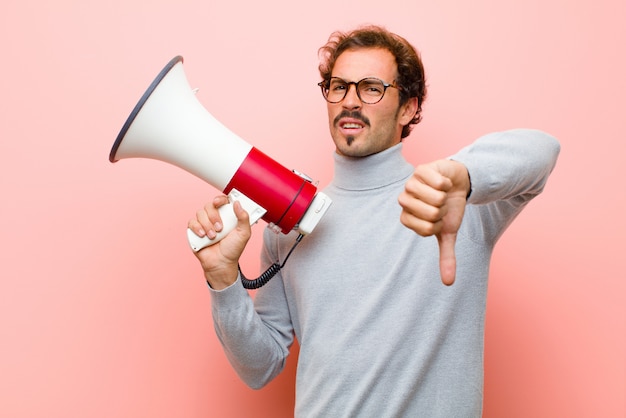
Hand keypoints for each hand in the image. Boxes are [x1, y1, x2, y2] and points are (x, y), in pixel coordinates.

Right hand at [188, 195, 251, 288]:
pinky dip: (197, 228)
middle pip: (209, 206)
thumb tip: (237, 203)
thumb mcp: (244, 233)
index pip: (221, 201)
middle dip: (214, 216)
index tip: (219, 203)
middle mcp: (214, 218)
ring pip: (200, 213)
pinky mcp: (195, 231)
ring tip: (213, 237)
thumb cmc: (233, 249)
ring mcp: (204, 224)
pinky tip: (203, 236)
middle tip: (220, 228)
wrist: (221, 263)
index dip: (219, 199)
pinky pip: (191, 222)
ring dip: (206, 225)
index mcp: (227, 216)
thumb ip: (243, 217)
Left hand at [398, 159, 469, 285]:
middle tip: (441, 204)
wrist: (457, 183)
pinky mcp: (421, 169)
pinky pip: (439, 182)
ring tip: (442, 193)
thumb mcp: (448, 233)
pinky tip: (443, 182)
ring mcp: (410, 183)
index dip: (438, 225)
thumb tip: (448, 283)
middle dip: (443, 210)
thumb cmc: (449, 209)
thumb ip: (446, 257)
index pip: (425, 229)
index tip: (438, 219)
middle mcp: (404, 200)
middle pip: (430, 214)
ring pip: (435, 198)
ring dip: (445, 197)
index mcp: (407, 217)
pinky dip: (447, 184)